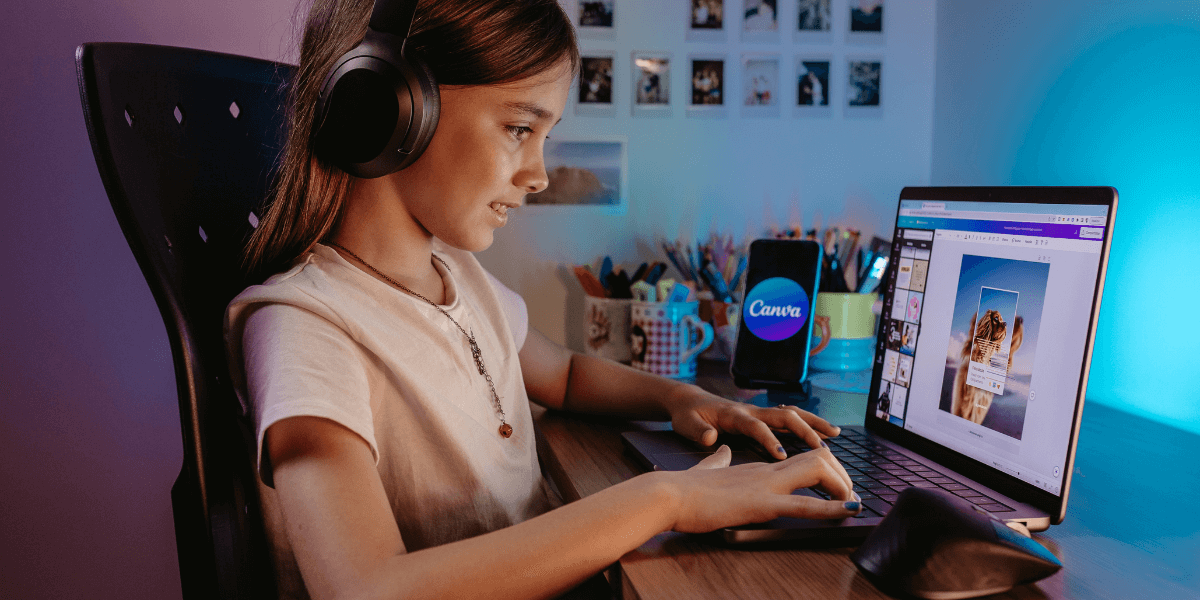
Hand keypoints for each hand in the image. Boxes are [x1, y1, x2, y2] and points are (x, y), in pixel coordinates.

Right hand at [660, 445, 861, 533]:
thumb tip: (721, 450)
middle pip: (818, 457)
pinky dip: (832, 508)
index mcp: (756, 468)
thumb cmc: (683, 488)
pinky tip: (850, 510)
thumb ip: (718, 461)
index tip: (835, 484)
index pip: (800, 459)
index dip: (824, 468)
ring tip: (855, 501)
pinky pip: (804, 504)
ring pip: (817, 470)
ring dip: (842, 486)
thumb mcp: (708, 470)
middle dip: (841, 474)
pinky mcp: (761, 503)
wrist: (668, 494)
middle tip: (851, 495)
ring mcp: (765, 484)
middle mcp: (766, 470)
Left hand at [666, 386, 841, 459]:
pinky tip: (821, 433)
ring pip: (791, 414)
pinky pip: (788, 418)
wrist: (687, 400)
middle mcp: (750, 411)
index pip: (756, 427)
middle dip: (804, 430)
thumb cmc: (687, 415)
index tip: (782, 456)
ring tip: (835, 434)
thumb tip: (711, 437)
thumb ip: (699, 432)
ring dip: (813, 423)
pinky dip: (807, 423)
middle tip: (823, 447)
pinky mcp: (760, 416)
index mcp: (733, 415)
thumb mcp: (686, 424)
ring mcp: (757, 412)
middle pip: (783, 416)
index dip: (769, 441)